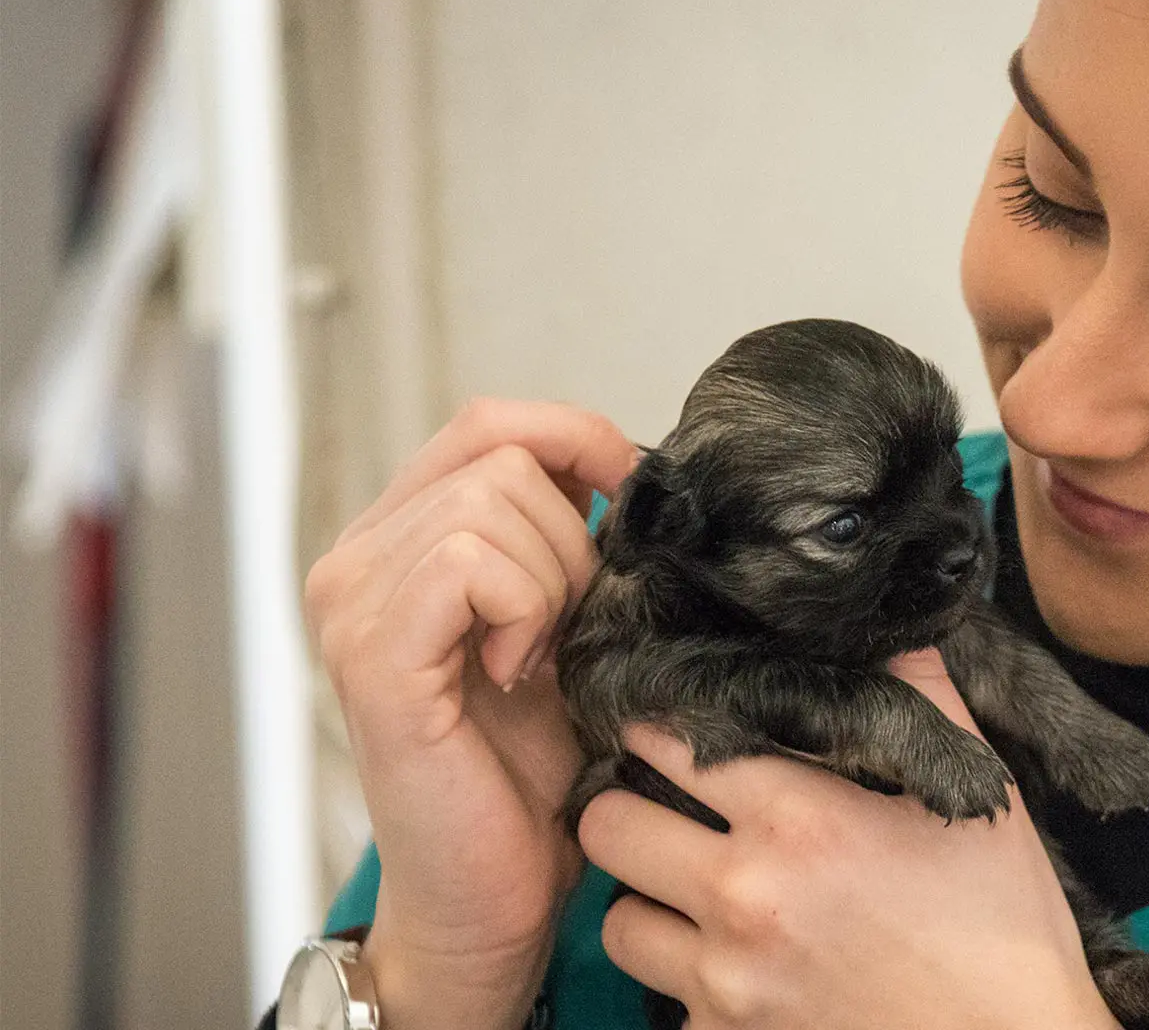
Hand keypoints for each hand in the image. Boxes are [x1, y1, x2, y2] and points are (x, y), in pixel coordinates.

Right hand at [303, 398, 637, 1029]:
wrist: (495, 888)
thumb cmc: (528, 769)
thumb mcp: (561, 622)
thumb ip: (567, 540)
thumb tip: (633, 467)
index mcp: (396, 540)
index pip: (487, 423)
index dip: (574, 439)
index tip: (629, 498)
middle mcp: (355, 561)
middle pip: (500, 455)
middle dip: (572, 536)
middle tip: (567, 628)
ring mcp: (352, 605)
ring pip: (492, 503)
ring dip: (553, 581)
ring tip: (539, 658)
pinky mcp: (374, 656)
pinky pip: (471, 563)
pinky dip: (525, 609)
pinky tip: (519, 673)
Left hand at [578, 649, 1124, 1029]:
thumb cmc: (1003, 924)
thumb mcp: (982, 797)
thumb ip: (927, 700)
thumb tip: (899, 634)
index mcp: (801, 818)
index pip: (670, 741)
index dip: (660, 726)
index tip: (673, 727)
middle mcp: (745, 894)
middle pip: (607, 828)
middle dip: (628, 808)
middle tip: (665, 809)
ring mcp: (726, 979)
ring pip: (618, 923)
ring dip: (649, 903)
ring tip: (693, 895)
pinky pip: (664, 1000)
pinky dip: (689, 982)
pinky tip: (740, 964)